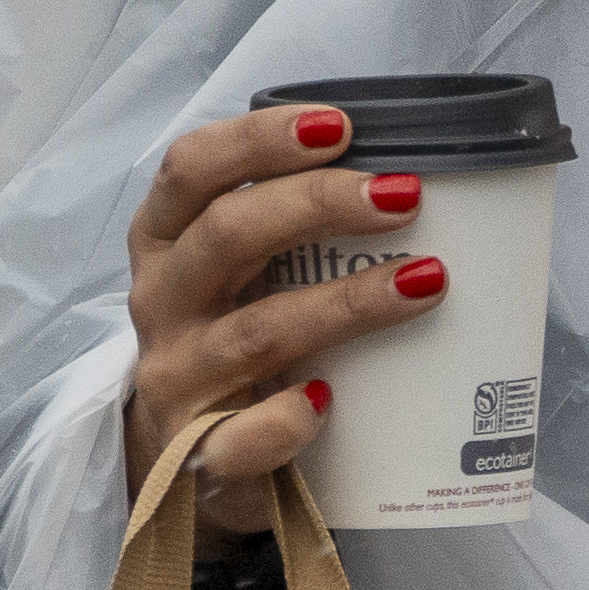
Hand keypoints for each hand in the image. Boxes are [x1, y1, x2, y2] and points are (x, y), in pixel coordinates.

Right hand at [127, 104, 450, 493]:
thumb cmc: (234, 336)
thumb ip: (291, 227)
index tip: (339, 126)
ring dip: (345, 302)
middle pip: (226, 233)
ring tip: (426, 279)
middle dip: (316, 204)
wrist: (191, 463)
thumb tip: (408, 180)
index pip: (192, 169)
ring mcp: (178, 378)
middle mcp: (162, 300)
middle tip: (404, 195)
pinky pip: (239, 438)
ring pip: (255, 331)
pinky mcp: (198, 454)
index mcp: (166, 241)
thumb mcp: (242, 272)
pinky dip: (285, 419)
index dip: (259, 140)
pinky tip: (327, 400)